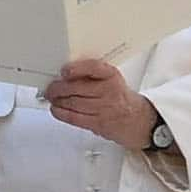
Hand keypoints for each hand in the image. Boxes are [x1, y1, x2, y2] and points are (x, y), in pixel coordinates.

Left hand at [43, 60, 157, 150]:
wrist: (140, 120)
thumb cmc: (121, 98)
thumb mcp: (112, 80)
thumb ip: (93, 75)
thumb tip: (66, 74)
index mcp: (112, 76)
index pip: (93, 68)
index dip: (76, 69)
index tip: (64, 71)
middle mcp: (108, 91)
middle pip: (77, 87)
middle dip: (58, 87)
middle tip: (51, 87)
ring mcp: (103, 108)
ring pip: (73, 103)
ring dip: (57, 100)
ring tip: (52, 98)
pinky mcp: (98, 123)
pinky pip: (75, 118)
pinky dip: (61, 113)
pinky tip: (56, 110)